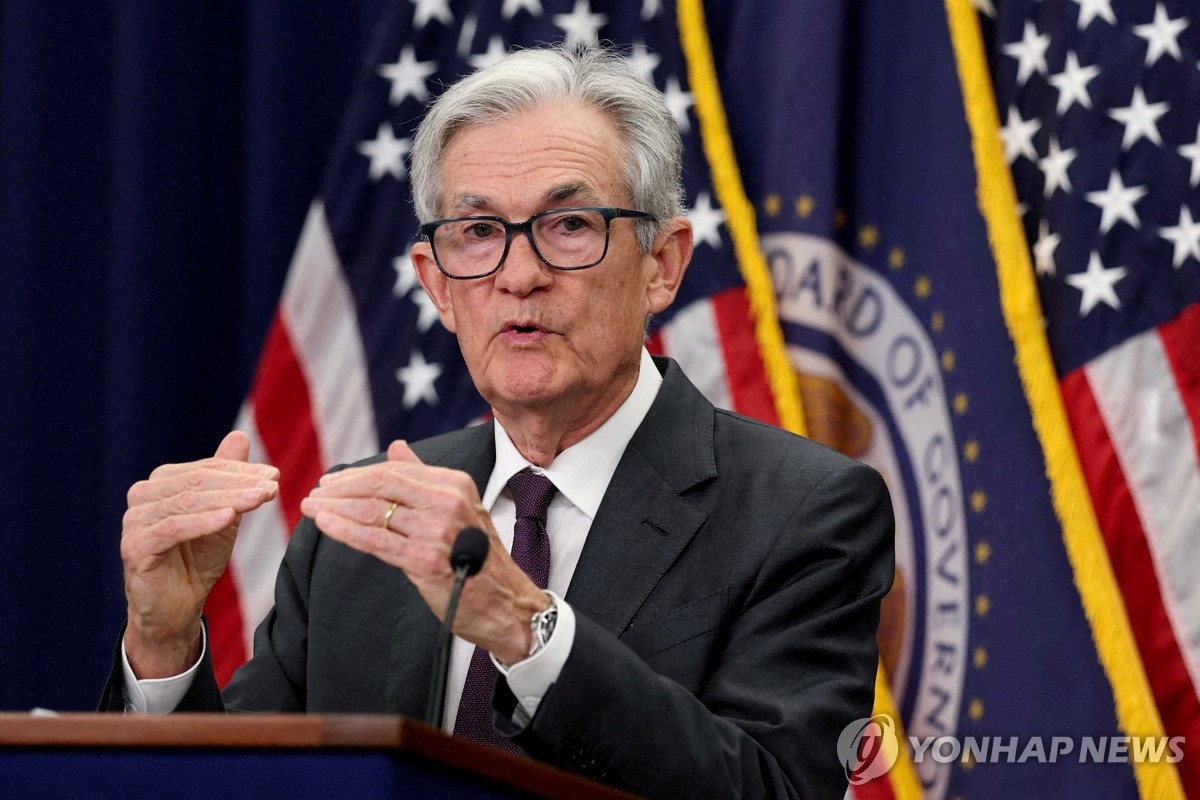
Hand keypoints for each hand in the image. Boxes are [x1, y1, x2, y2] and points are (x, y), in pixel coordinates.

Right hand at [121, 431, 278, 677]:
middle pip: (197, 482)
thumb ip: (228, 477)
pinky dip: (203, 522)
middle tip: (271, 486)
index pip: (206, 469)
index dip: (241, 471)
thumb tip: (240, 435)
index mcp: (161, 483)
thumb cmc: (198, 559)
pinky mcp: (134, 547)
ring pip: (187, 502)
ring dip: (228, 499)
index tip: (274, 475)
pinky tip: (229, 518)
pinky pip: (172, 529)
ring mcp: (134, 521)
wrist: (176, 608)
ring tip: (260, 499)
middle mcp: (143, 496)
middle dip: (239, 483)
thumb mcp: (222, 513)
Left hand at [299, 440, 548, 664]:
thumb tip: (396, 447)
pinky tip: (324, 524)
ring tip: (310, 507)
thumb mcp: (457, 508)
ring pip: (373, 511)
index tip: (331, 482)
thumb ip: (423, 477)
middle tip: (314, 493)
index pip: (395, 470)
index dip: (357, 475)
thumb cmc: (478, 558)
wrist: (505, 603)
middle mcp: (448, 501)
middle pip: (381, 485)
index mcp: (455, 484)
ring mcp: (437, 530)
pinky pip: (375, 540)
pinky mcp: (425, 559)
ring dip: (334, 508)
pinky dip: (344, 530)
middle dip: (341, 488)